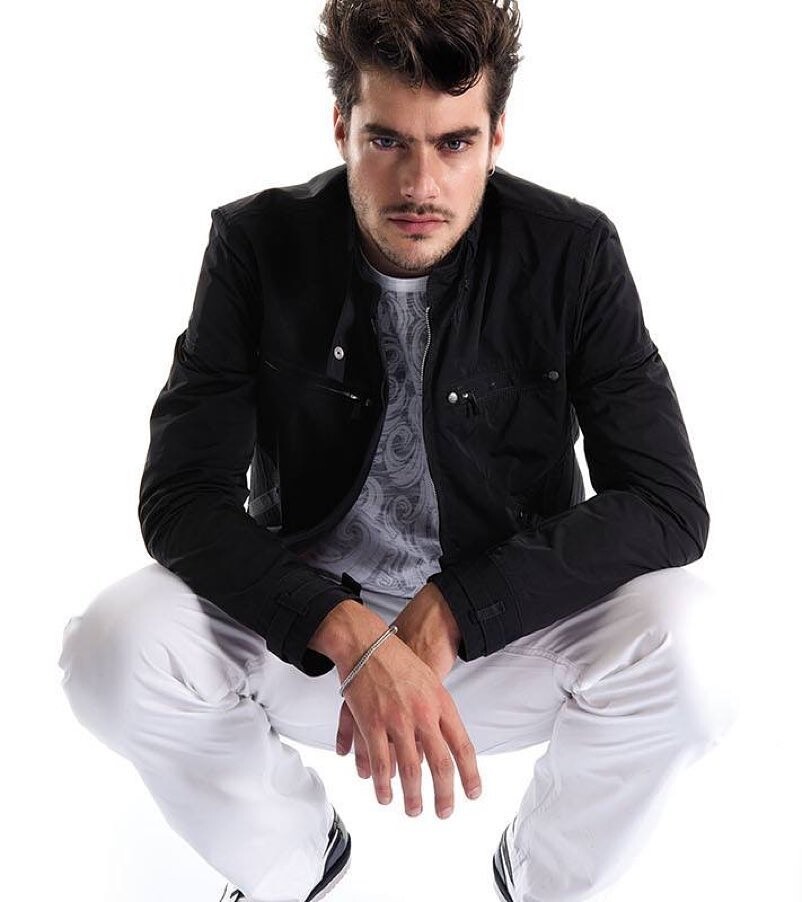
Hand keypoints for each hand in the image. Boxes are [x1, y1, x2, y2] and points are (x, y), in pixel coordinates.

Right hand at [334, 626, 480, 818]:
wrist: (368, 643)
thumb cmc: (400, 662)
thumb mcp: (432, 683)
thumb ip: (440, 713)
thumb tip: (447, 742)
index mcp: (441, 703)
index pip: (463, 746)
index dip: (470, 774)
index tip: (473, 794)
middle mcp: (423, 714)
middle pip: (440, 764)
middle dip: (444, 794)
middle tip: (443, 812)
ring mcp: (397, 719)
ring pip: (410, 769)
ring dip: (412, 796)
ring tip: (413, 810)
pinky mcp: (372, 722)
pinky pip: (380, 762)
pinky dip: (382, 784)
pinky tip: (384, 794)